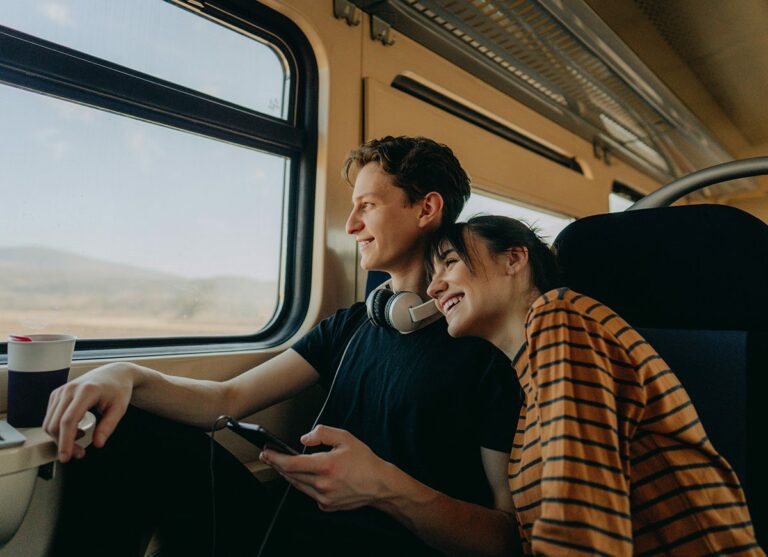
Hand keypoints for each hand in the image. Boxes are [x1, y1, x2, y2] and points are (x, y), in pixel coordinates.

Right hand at [43, 362, 134, 462]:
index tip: (66, 457)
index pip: (68, 420)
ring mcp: (60, 391)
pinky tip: (76, 430)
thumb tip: (98, 444)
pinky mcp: (56, 394)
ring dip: (60, 438)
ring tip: (80, 441)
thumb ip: (108, 426)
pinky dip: (59, 429)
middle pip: (55, 424)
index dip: (65, 441)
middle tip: (80, 453)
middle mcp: (69, 389)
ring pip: (49, 423)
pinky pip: (50, 418)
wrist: (114, 374)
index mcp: (86, 391)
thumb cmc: (118, 390)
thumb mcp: (119, 408)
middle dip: (64, 444)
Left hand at [260, 425, 393, 510]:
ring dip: (287, 474)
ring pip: (297, 485)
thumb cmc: (364, 461)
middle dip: (277, 464)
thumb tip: (303, 439)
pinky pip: (309, 493)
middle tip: (269, 456)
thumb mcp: (345, 438)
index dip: (275, 458)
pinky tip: (305, 475)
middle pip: (290, 475)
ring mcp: (324, 497)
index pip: (292, 463)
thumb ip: (322, 433)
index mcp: (326, 465)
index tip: (266, 452)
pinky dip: (304, 483)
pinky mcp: (326, 505)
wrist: (379, 484)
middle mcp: (323, 484)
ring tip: (281, 464)